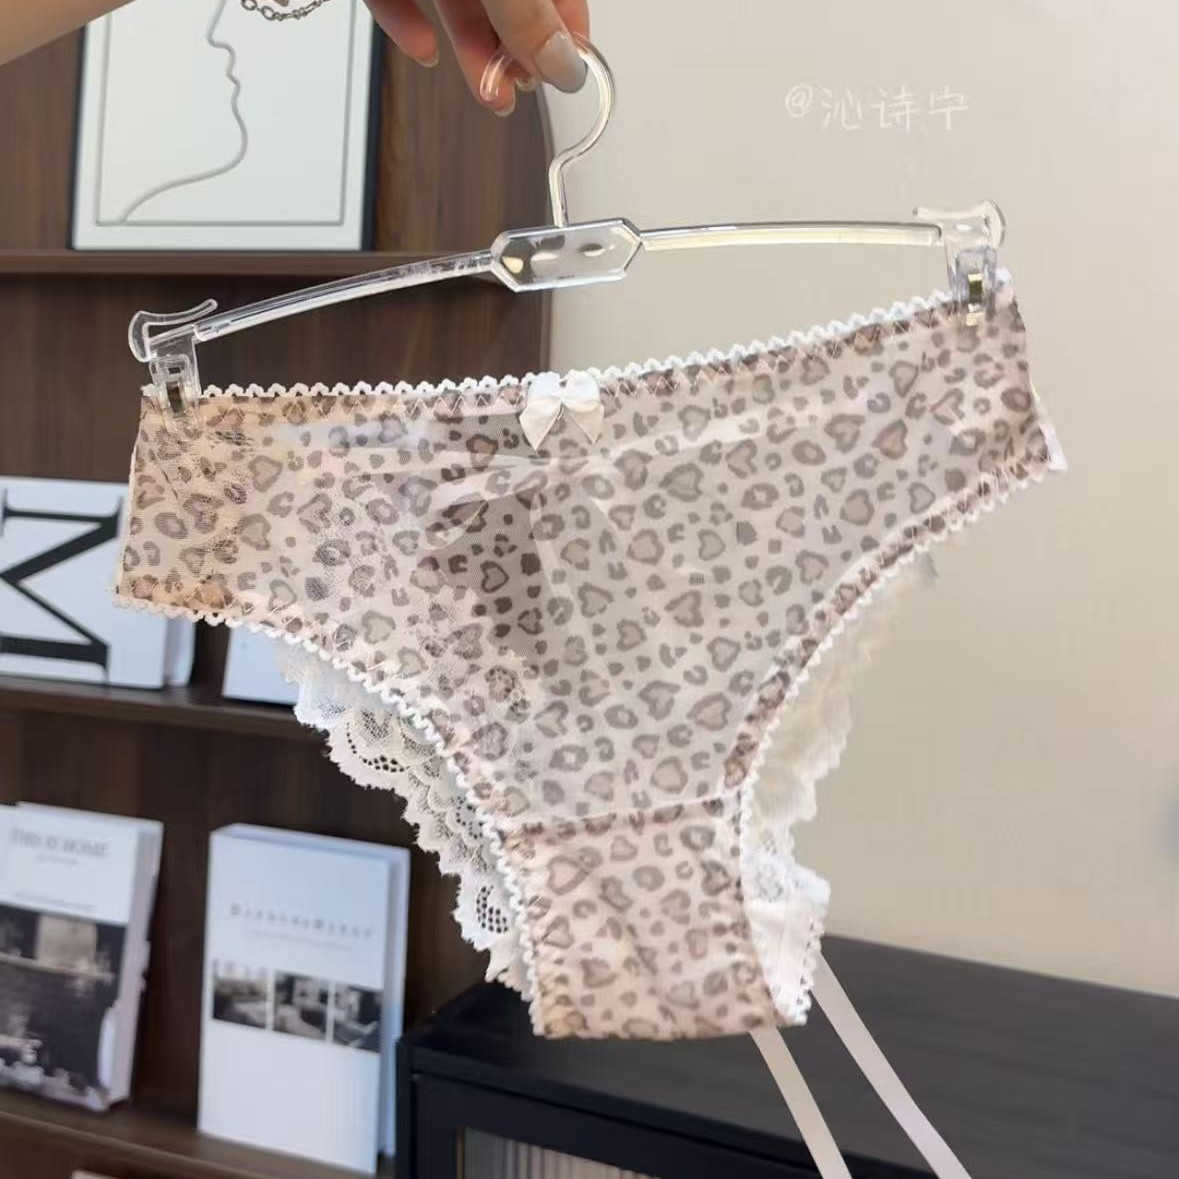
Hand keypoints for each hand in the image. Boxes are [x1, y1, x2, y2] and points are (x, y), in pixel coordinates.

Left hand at [363, 0, 589, 114]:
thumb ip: (525, 14)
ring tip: (485, 92)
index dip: (566, 30)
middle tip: (519, 93)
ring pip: (455, 2)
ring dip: (471, 53)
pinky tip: (422, 52)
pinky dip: (409, 25)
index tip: (568, 72)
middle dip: (513, 53)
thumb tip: (562, 64)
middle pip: (504, 4)